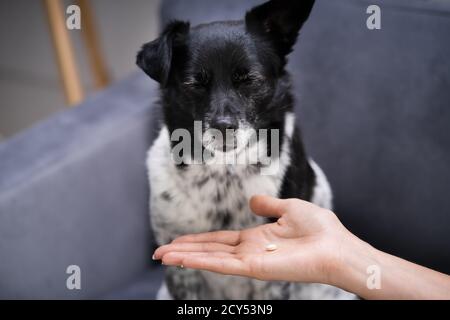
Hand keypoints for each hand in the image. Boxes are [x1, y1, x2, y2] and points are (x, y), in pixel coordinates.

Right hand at [153, 195, 355, 283]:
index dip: (197, 240)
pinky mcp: (255, 268)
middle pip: (209, 250)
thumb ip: (268, 206)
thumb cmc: (320, 229)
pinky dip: (201, 261)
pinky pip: (223, 264)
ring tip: (161, 256)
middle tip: (159, 252)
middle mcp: (249, 251)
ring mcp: (250, 261)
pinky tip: (183, 258)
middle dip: (184, 250)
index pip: (219, 240)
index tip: (177, 241)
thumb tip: (252, 200)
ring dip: (185, 257)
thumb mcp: (289, 209)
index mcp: (255, 238)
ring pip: (211, 259)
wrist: (337, 246)